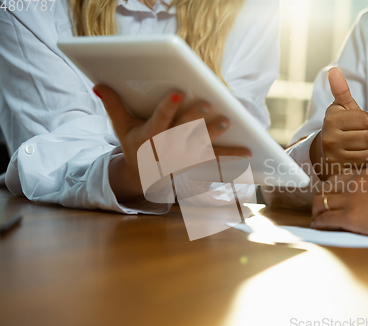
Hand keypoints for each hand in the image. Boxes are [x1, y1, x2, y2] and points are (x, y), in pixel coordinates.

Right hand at [93, 85, 250, 202]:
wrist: (141, 176)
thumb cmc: (133, 144)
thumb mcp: (121, 126)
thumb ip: (113, 104)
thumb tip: (98, 84)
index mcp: (148, 137)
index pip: (159, 120)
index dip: (169, 107)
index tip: (180, 92)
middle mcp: (165, 148)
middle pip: (181, 131)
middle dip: (195, 118)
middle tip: (208, 104)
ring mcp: (181, 158)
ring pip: (199, 145)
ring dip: (213, 135)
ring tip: (226, 122)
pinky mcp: (194, 164)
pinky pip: (213, 160)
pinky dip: (230, 155)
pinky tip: (247, 151)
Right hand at [310, 67, 367, 179]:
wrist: (323, 154)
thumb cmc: (339, 128)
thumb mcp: (340, 108)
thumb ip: (341, 90)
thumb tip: (334, 70)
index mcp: (331, 119)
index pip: (367, 119)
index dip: (365, 121)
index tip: (354, 124)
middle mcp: (330, 137)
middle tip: (355, 138)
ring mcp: (334, 156)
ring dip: (367, 150)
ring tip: (355, 148)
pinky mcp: (340, 170)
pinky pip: (366, 164)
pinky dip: (364, 161)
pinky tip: (354, 158)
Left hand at [311, 164, 367, 238]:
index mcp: (364, 175)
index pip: (338, 179)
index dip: (331, 189)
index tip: (330, 196)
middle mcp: (353, 184)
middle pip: (325, 190)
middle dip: (320, 199)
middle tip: (319, 209)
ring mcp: (350, 200)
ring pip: (321, 203)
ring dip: (316, 212)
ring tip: (316, 219)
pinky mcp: (349, 217)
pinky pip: (326, 219)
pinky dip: (319, 223)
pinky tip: (318, 227)